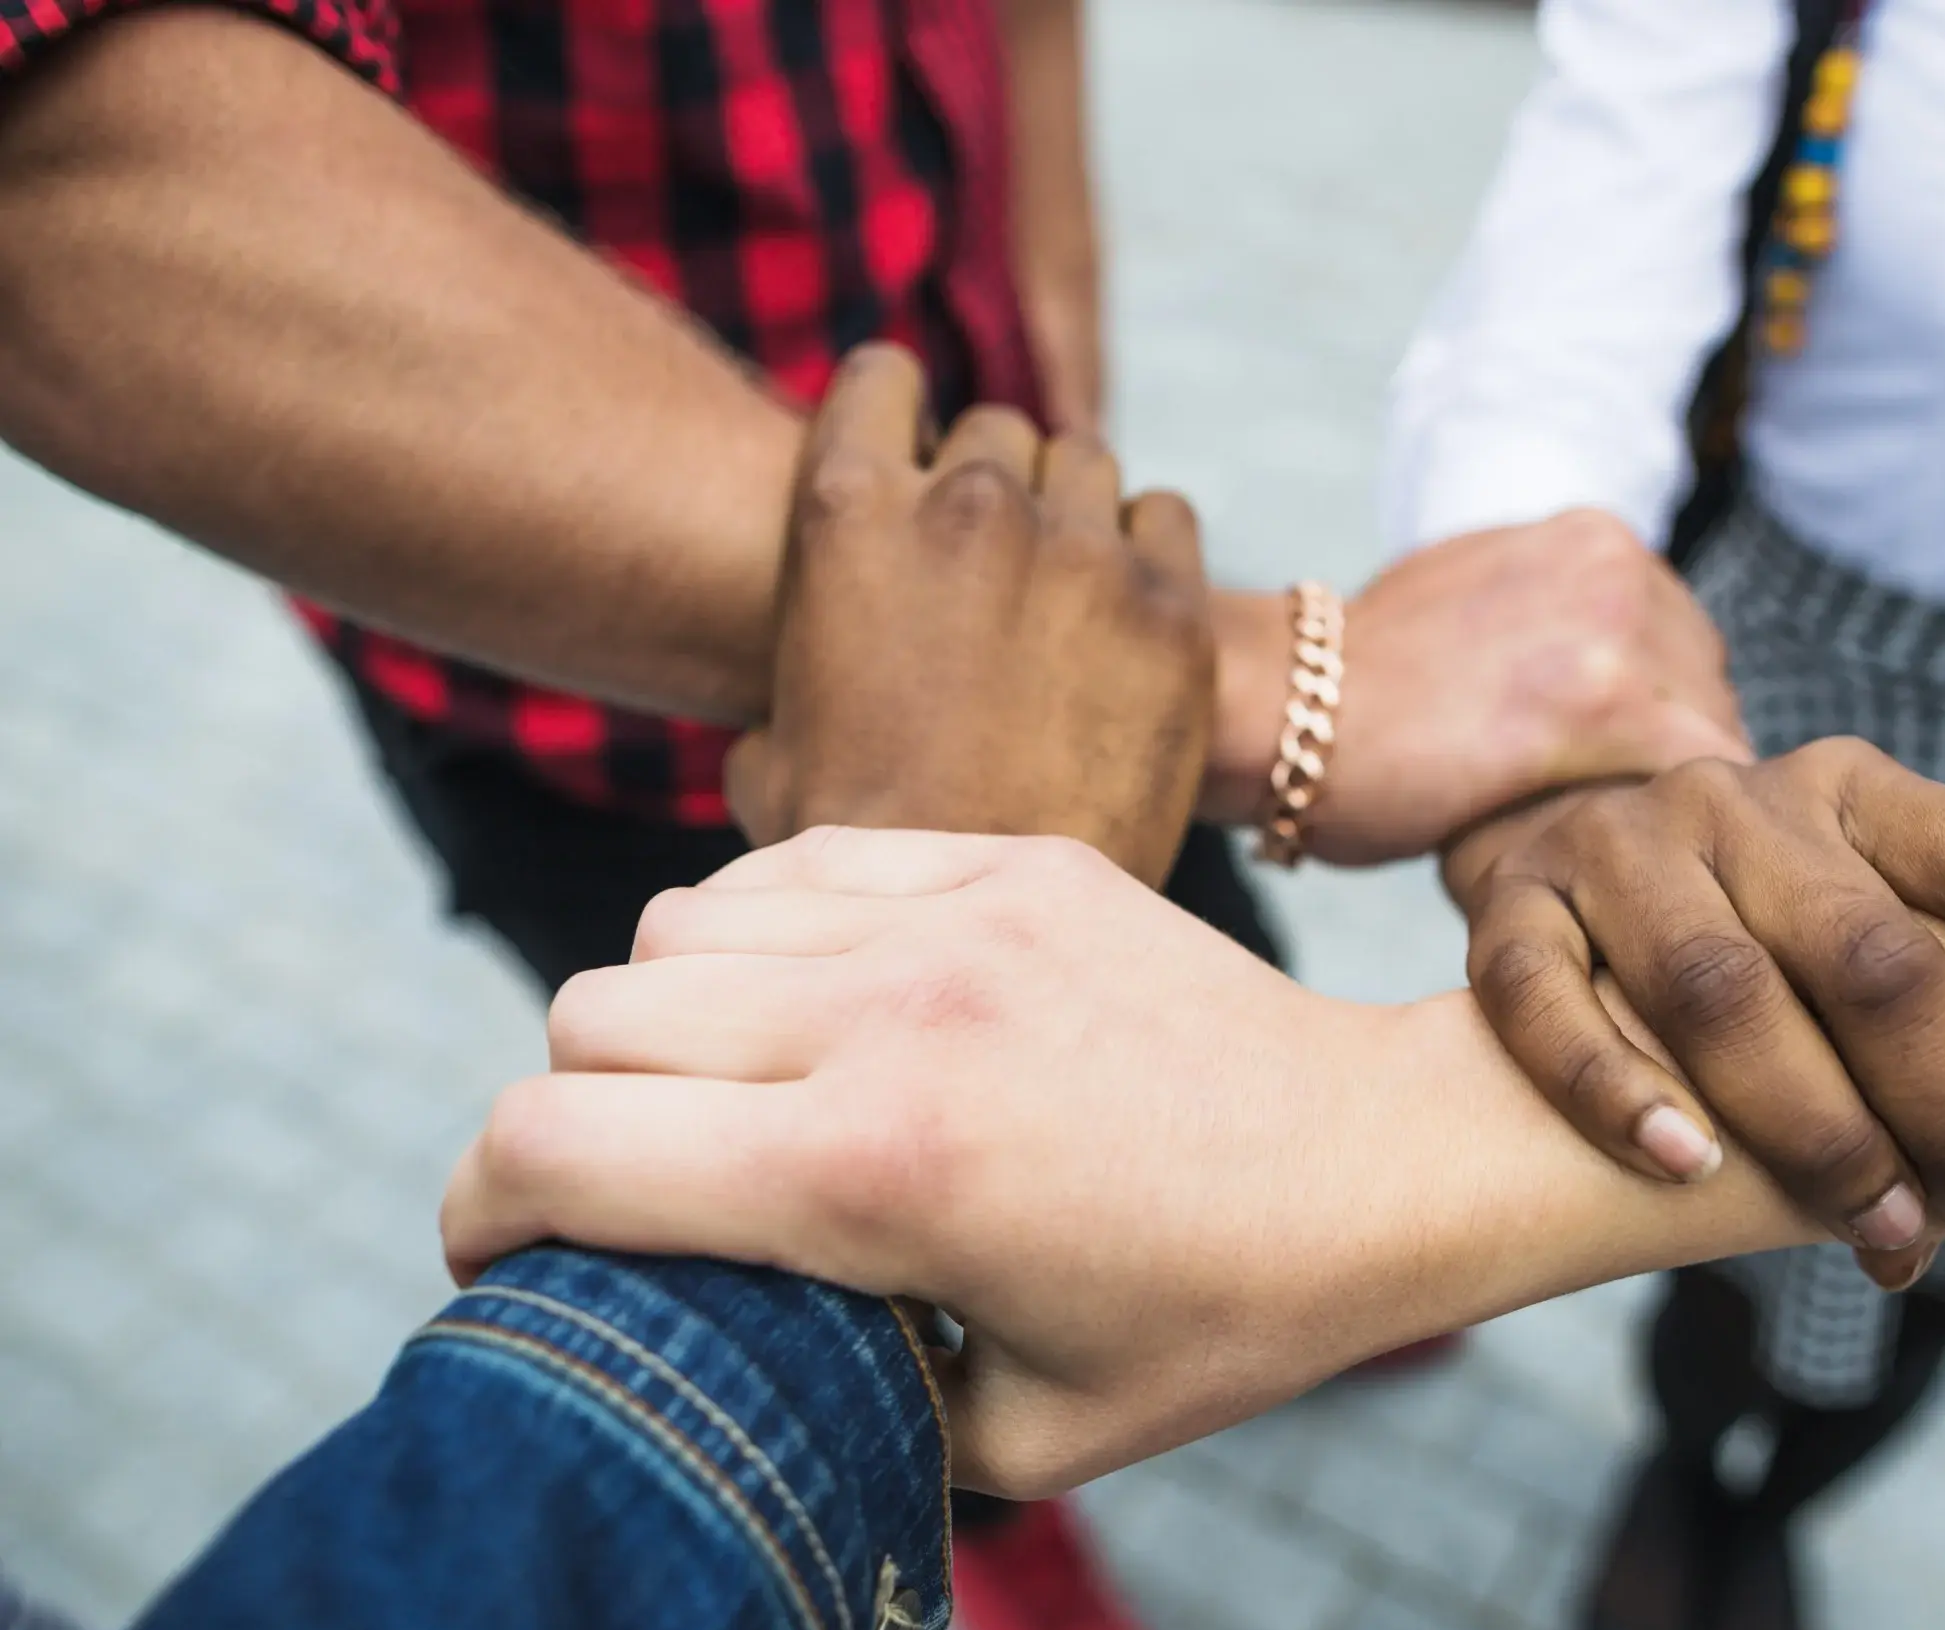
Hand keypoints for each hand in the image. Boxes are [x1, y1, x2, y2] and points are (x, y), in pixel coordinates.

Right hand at [442, 829, 1474, 1497]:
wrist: (1377, 1160)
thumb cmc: (1213, 1319)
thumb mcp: (1009, 1435)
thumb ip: (826, 1393)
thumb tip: (708, 1358)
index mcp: (876, 1173)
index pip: (554, 1148)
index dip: (476, 1210)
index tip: (500, 1256)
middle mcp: (891, 1017)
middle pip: (586, 1019)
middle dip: (569, 1120)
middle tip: (628, 1188)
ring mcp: (953, 915)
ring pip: (674, 922)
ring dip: (662, 1015)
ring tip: (732, 1089)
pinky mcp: (1009, 859)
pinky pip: (793, 859)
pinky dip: (761, 930)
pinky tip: (821, 1000)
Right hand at [725, 345, 1209, 885]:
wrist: (985, 933)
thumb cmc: (862, 856)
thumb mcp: (771, 757)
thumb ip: (789, 677)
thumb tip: (780, 708)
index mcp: (847, 513)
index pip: (881, 380)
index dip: (897, 418)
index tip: (912, 458)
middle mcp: (968, 501)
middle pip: (995, 430)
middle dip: (990, 484)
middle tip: (989, 569)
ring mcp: (1079, 546)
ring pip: (1084, 463)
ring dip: (1069, 512)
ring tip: (1057, 597)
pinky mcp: (1170, 602)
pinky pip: (1164, 518)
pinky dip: (1145, 552)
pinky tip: (1123, 615)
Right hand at [1202, 510, 1751, 865]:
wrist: (1272, 704)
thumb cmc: (1352, 690)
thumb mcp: (1469, 609)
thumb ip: (1546, 630)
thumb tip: (1592, 690)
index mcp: (1589, 537)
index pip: (1680, 643)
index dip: (1658, 726)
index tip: (1625, 794)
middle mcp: (1617, 564)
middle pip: (1708, 687)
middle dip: (1673, 769)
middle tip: (1628, 848)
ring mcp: (1618, 626)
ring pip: (1714, 738)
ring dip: (1678, 809)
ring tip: (1629, 873)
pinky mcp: (1606, 704)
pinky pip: (1703, 779)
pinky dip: (1682, 838)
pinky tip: (1643, 881)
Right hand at [1444, 740, 1944, 1286]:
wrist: (1560, 834)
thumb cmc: (1757, 933)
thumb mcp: (1860, 923)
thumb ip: (1936, 1016)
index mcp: (1862, 790)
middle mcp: (1744, 801)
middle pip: (1873, 953)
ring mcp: (1620, 845)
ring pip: (1718, 989)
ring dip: (1813, 1133)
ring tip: (1880, 1237)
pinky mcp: (1510, 904)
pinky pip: (1545, 1001)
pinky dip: (1614, 1093)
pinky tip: (1688, 1171)